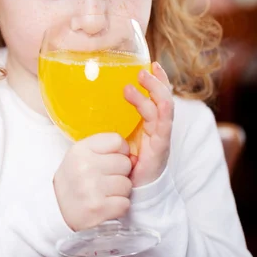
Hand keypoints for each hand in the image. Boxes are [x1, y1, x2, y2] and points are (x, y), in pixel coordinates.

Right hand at [54, 133, 132, 231]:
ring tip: (104, 193)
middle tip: (105, 180)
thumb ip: (107, 149)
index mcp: (81, 150)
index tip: (110, 161)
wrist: (56, 210)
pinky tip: (105, 205)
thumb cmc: (74, 180)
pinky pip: (124, 203)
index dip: (119, 152)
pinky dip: (118, 207)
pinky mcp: (97, 208)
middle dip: (120, 173)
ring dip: (119, 192)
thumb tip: (134, 158)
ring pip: (127, 185)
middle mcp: (84, 166)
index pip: (118, 141)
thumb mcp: (82, 156)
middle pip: (125, 163)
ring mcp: (90, 188)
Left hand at [124, 62, 173, 187]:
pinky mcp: (160, 147)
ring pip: (164, 107)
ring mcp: (162, 137)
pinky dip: (156, 109)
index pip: (157, 98)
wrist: (132, 193)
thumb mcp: (117, 138)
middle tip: (144, 69)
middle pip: (164, 99)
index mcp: (150, 125)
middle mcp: (159, 128)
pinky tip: (147, 102)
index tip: (151, 63)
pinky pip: (163, 124)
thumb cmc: (123, 165)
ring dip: (154, 91)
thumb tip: (92, 104)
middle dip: (157, 82)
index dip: (157, 80)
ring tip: (140, 79)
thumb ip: (113, 123)